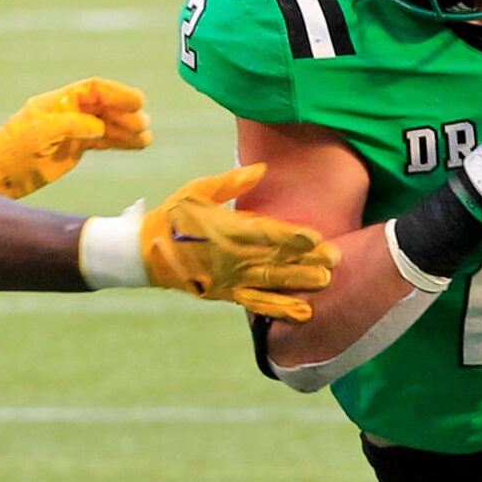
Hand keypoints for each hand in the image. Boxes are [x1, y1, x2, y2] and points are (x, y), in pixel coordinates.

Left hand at [0, 77, 150, 198]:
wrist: (1, 174)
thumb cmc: (15, 150)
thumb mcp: (40, 135)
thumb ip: (70, 126)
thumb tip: (98, 126)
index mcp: (59, 102)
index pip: (93, 90)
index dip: (117, 93)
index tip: (137, 102)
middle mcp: (69, 112)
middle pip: (104, 106)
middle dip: (125, 113)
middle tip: (142, 125)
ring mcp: (74, 129)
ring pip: (107, 124)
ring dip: (127, 130)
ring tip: (146, 138)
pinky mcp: (76, 147)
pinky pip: (103, 141)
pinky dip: (120, 142)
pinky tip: (137, 145)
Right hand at [139, 164, 338, 320]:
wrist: (145, 253)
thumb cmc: (173, 216)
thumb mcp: (197, 190)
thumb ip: (230, 182)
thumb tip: (261, 169)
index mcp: (225, 230)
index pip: (265, 233)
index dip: (292, 236)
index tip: (316, 236)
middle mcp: (230, 257)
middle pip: (275, 258)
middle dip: (307, 259)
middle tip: (336, 258)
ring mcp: (229, 278)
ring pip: (271, 281)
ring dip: (299, 282)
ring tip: (326, 282)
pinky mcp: (226, 293)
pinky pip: (256, 303)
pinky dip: (279, 309)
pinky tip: (302, 313)